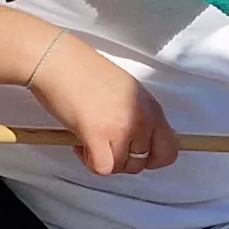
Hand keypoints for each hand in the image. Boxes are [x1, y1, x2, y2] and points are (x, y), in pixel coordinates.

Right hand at [29, 33, 177, 176]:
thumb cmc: (85, 70)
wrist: (59, 61)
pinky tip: (80, 146)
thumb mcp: (126, 90)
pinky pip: (102, 168)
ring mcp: (120, 128)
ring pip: (121, 167)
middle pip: (142, 161)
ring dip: (105, 160)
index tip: (136, 154)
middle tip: (105, 145)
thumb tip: (139, 140)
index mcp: (151, 107)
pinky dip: (90, 163)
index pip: (170, 149)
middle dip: (122, 159)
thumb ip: (138, 115)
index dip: (154, 158)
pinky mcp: (97, 135)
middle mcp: (141, 119)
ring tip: (90, 142)